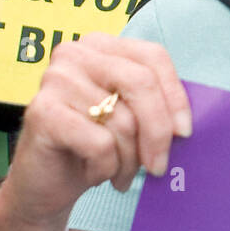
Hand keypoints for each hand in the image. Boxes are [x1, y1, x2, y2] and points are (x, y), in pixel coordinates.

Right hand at [0, 33, 191, 230]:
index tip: (185, 132)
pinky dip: (106, 167)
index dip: (175, 96)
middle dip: (158, 131)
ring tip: (120, 173)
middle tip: (159, 166)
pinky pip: (100, 143)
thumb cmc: (92, 147)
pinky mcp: (42, 111)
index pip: (153, 56)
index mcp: (101, 45)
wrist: (43, 185)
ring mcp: (55, 79)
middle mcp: (75, 53)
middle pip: (142, 84)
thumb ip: (154, 103)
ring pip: (123, 120)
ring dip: (129, 160)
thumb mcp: (128, 117)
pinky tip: (94, 173)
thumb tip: (187, 121)